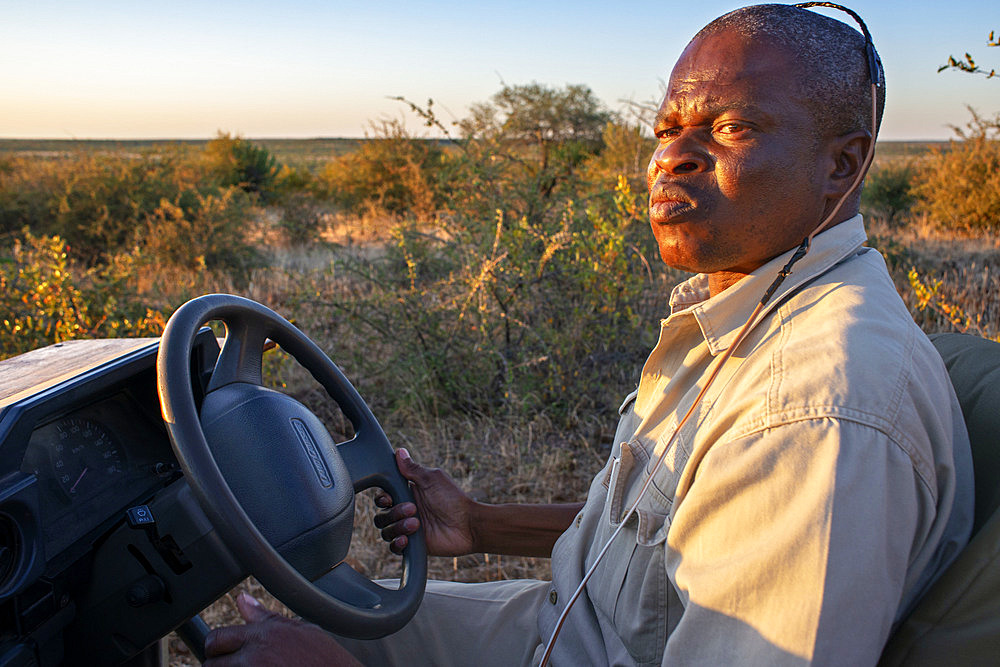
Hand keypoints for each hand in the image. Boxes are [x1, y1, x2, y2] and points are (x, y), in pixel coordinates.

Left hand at [204, 592, 360, 665]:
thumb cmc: (325, 658)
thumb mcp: (299, 629)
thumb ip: (264, 616)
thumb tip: (242, 599)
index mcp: (261, 636)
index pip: (216, 638)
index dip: (218, 646)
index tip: (224, 652)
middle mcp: (253, 659)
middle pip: (212, 664)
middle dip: (220, 664)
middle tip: (238, 664)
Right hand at [373, 448, 478, 555]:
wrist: (468, 525)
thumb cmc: (453, 499)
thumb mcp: (432, 479)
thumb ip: (412, 469)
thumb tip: (399, 451)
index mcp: (408, 494)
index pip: (383, 497)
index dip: (382, 498)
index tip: (389, 498)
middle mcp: (406, 511)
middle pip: (382, 514)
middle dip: (393, 512)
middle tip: (412, 509)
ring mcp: (409, 528)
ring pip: (386, 531)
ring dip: (397, 527)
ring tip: (416, 524)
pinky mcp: (413, 544)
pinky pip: (393, 547)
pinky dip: (397, 543)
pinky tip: (407, 539)